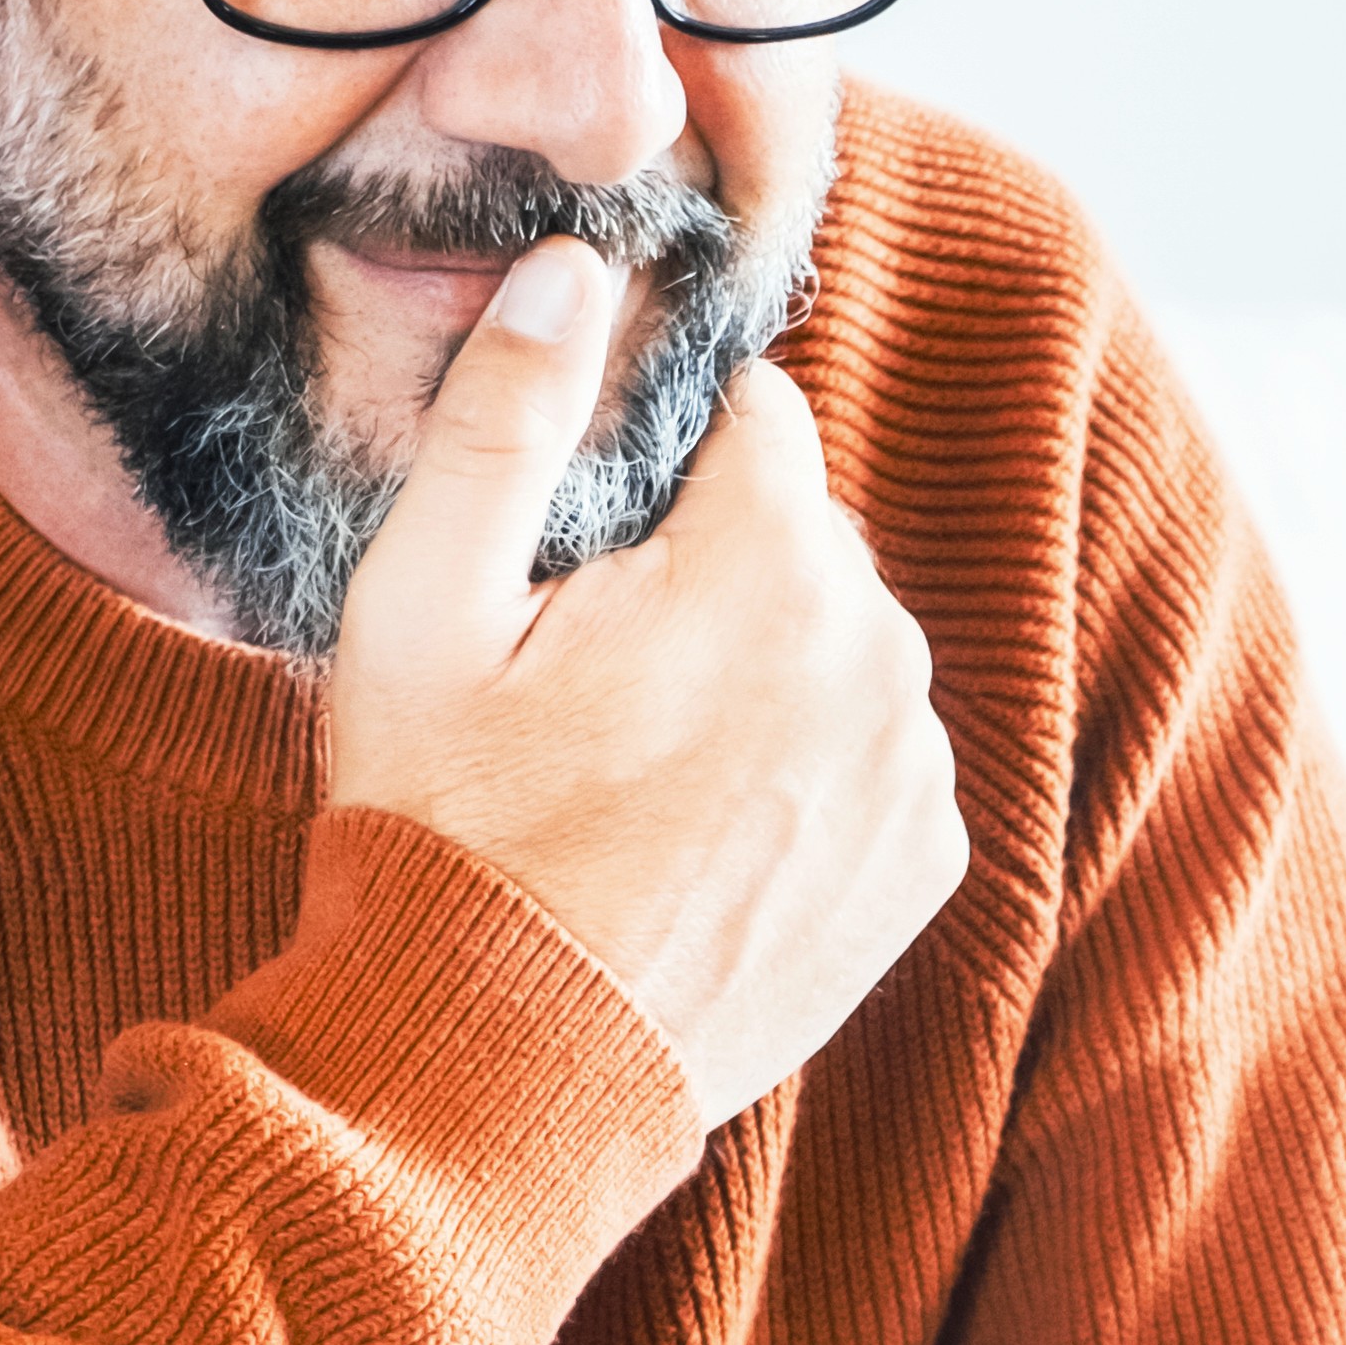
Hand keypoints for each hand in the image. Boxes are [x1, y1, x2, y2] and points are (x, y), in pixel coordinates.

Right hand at [327, 241, 968, 1131]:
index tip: (583, 551)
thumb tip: (575, 271)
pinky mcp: (927, 869)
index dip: (657, 462)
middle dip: (713, 574)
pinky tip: (704, 839)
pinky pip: (875, 760)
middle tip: (589, 685)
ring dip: (765, 677)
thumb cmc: (443, 835)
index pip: (750, 417)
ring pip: (843, 649)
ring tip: (640, 777)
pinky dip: (808, 777)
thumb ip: (506, 417)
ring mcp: (915, 770)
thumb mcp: (418, 608)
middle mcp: (881, 653)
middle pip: (803, 538)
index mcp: (772, 561)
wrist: (501, 1073)